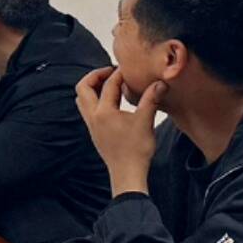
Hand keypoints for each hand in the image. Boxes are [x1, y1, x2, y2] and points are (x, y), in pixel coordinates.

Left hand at [74, 66, 158, 192]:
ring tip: (109, 84)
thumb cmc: (136, 150)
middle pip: (83, 88)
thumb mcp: (145, 121)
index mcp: (103, 112)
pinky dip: (94, 100)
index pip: (108, 85)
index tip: (128, 69)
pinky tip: (111, 103)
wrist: (127, 173)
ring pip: (82, 99)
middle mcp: (93, 117)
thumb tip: (160, 83)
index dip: (119, 74)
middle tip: (110, 72)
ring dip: (92, 88)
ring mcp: (91, 125)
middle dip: (95, 76)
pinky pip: (87, 110)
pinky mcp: (94, 132)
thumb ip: (151, 99)